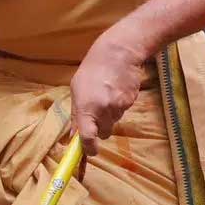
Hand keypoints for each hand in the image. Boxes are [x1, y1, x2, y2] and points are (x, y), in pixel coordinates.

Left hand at [70, 33, 144, 157]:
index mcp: (86, 109)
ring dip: (109, 114)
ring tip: (106, 93)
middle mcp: (103, 111)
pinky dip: (119, 105)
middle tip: (97, 110)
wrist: (119, 53)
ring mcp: (118, 107)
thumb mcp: (77, 90)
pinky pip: (123, 111)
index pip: (87, 138)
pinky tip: (115, 90)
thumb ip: (77, 114)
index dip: (88, 149)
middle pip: (103, 133)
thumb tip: (74, 135)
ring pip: (113, 122)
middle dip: (100, 128)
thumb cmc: (92, 70)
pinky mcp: (130, 102)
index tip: (90, 152)